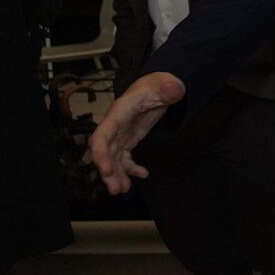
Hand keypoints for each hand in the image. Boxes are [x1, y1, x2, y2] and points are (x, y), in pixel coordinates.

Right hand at [88, 72, 185, 193]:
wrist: (157, 86)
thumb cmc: (157, 85)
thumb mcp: (165, 84)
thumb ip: (168, 88)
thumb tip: (174, 89)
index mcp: (119, 113)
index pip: (102, 135)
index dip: (100, 154)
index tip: (105, 170)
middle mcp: (115, 126)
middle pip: (105, 152)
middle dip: (108, 172)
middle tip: (115, 190)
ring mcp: (120, 134)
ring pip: (113, 158)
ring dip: (117, 175)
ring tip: (123, 190)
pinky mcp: (127, 140)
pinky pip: (124, 158)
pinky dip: (131, 169)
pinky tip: (143, 174)